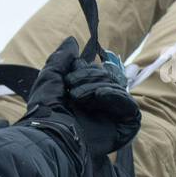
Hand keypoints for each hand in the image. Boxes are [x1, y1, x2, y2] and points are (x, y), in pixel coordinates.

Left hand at [27, 37, 140, 155]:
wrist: (51, 136)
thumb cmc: (46, 113)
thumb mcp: (50, 79)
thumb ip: (61, 59)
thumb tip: (72, 40)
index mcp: (84, 96)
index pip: (95, 72)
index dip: (83, 69)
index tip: (68, 77)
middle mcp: (99, 106)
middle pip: (106, 77)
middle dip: (89, 77)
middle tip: (71, 88)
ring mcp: (113, 117)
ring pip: (116, 88)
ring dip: (95, 87)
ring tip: (78, 97)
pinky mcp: (126, 127)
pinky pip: (129, 105)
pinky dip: (114, 96)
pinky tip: (99, 97)